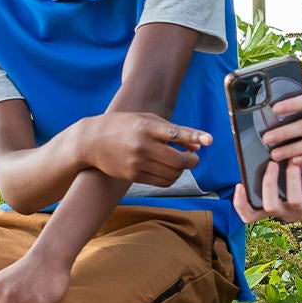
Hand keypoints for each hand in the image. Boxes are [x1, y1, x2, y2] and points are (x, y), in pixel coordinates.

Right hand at [81, 113, 208, 184]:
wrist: (91, 141)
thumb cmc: (123, 126)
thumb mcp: (146, 120)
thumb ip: (172, 131)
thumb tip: (197, 147)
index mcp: (146, 126)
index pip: (176, 133)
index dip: (194, 137)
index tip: (209, 140)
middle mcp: (142, 145)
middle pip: (178, 160)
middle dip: (192, 161)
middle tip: (194, 158)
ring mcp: (137, 162)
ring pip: (172, 173)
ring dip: (181, 170)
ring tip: (179, 163)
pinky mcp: (134, 175)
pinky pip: (162, 182)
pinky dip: (172, 178)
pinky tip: (170, 171)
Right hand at [233, 161, 301, 223]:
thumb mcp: (286, 179)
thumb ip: (274, 171)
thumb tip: (266, 146)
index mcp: (274, 207)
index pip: (250, 216)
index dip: (241, 204)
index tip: (240, 185)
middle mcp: (287, 214)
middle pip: (270, 207)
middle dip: (268, 184)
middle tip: (271, 162)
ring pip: (294, 199)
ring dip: (292, 177)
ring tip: (293, 158)